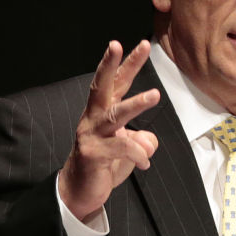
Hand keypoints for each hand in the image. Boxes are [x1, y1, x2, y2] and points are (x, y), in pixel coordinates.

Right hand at [57, 40, 160, 220]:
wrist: (81, 192)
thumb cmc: (105, 165)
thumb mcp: (129, 150)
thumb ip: (142, 140)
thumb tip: (149, 140)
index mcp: (103, 112)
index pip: (117, 83)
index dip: (128, 63)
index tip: (143, 44)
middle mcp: (94, 118)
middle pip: (103, 85)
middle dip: (113, 64)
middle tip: (120, 44)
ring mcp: (91, 134)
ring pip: (115, 114)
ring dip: (136, 103)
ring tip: (155, 94)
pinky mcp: (93, 153)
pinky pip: (123, 148)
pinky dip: (139, 155)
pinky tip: (144, 165)